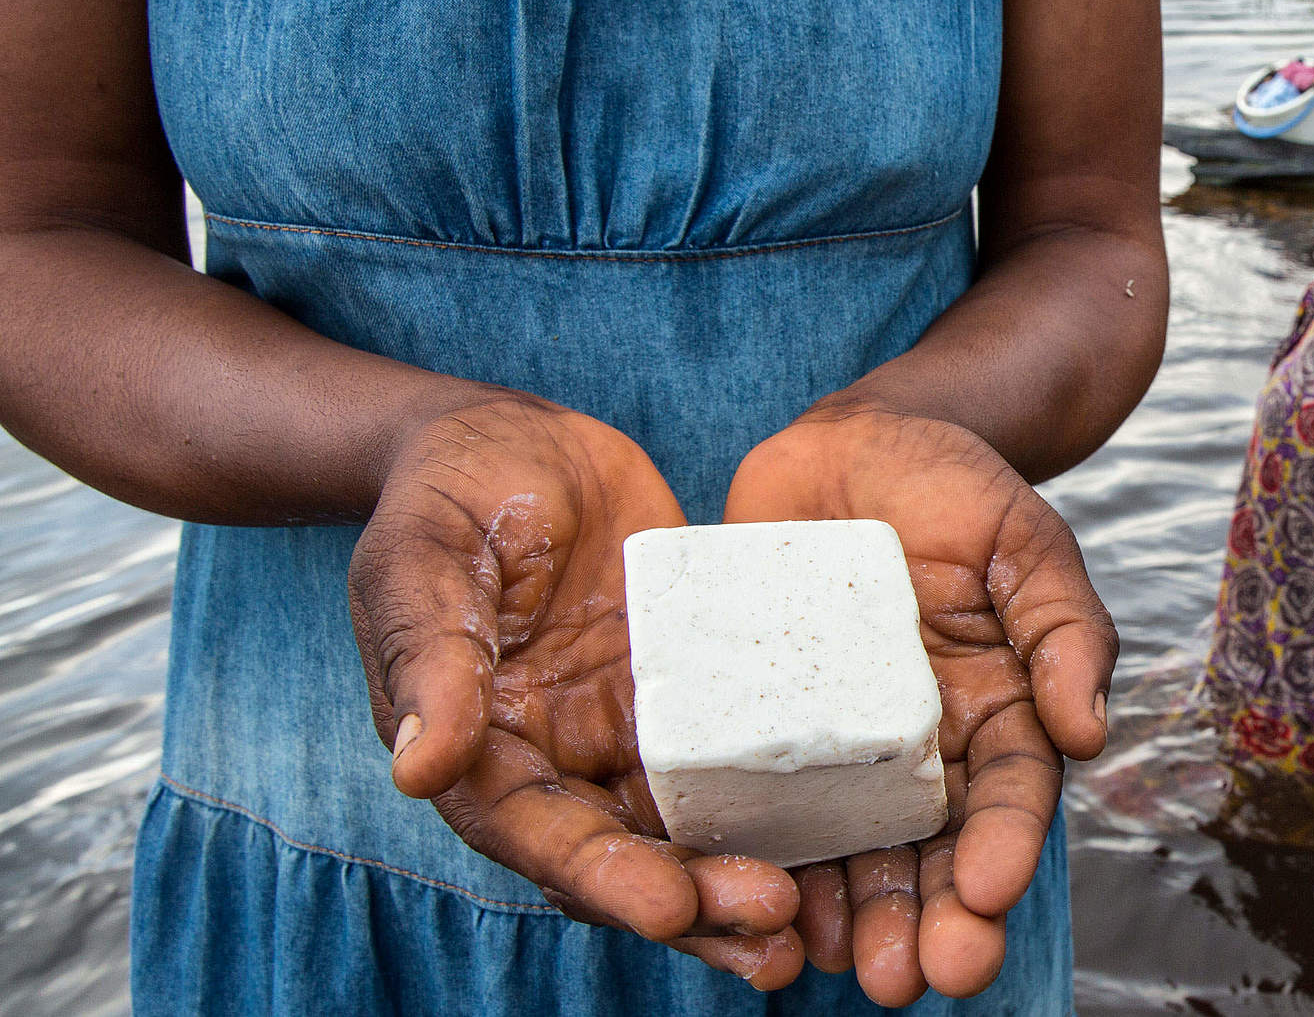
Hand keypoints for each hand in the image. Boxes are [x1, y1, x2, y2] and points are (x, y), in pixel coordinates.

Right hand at [348, 397, 807, 989]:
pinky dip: (777, 803)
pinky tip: (840, 829)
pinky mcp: (687, 691)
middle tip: (775, 925)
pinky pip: (734, 756)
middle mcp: (554, 757)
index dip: (602, 876)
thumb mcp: (424, 557)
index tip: (669, 906)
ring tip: (808, 929)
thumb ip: (429, 655)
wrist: (512, 437)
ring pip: (683, 829)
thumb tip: (420, 769)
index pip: (536, 833)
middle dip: (694, 900)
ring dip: (736, 881)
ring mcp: (624, 729)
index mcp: (479, 745)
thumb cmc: (447, 488)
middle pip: (622, 854)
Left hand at [722, 402, 1118, 1004]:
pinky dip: (760, 860)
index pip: (1009, 798)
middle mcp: (921, 747)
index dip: (1002, 852)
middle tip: (912, 978)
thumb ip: (1063, 629)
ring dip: (850, 917)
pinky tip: (753, 905)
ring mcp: (837, 744)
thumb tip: (1091, 732)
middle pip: (932, 853)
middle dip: (926, 922)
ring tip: (841, 969)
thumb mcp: (1024, 538)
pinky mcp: (759, 725)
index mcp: (996, 712)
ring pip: (850, 852)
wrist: (848, 443)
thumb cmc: (952, 484)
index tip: (986, 896)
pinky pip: (758, 803)